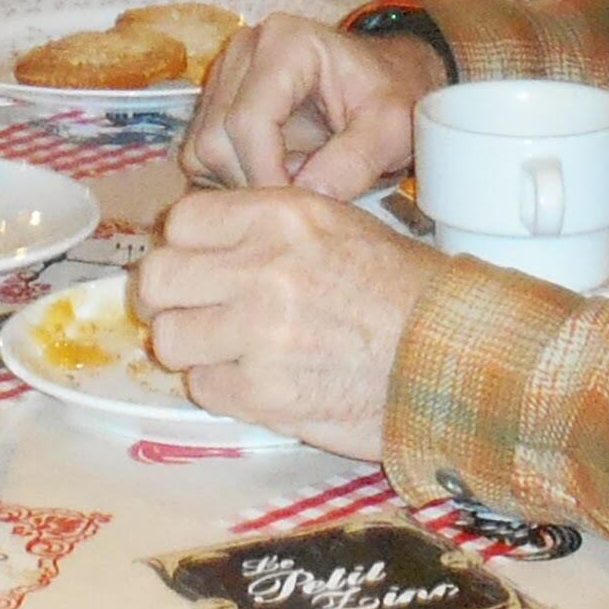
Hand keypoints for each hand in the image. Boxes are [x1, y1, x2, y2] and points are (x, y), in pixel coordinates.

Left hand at [136, 188, 443, 460]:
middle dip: (172, 300)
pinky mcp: (263, 393)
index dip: (186, 247)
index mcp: (280, 216)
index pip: (183, 221)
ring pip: (169, 339)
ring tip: (230, 350)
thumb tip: (198, 247)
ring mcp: (258, 333)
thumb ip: (264, 229)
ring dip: (194, 348)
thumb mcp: (336, 225)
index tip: (202, 266)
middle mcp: (262, 268)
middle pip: (158, 279)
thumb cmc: (399, 290)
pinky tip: (259, 380)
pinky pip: (202, 387)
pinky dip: (222, 388)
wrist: (449, 357)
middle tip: (199, 312)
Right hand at [182, 14, 446, 197]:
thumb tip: (306, 198)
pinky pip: (204, 153)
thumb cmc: (393, 95)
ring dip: (243, 179)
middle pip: (216, 138)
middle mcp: (246, 49)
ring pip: (203, 150)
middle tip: (303, 193)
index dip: (266, 174)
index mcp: (287, 44)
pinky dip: (234, 175)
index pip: (248, 121)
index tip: (296, 207)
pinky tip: (276, 172)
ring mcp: (227, 72)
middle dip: (255, 180)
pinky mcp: (219, 98)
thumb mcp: (392, 128)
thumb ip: (354, 162)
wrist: (389, 79)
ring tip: (295, 177)